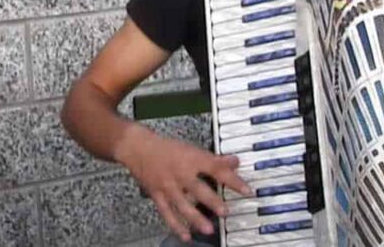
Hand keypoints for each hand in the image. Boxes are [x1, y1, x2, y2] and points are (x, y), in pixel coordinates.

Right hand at [114, 124, 249, 242]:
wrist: (136, 147)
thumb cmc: (165, 147)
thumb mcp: (191, 149)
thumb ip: (213, 159)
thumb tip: (234, 161)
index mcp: (191, 159)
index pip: (216, 168)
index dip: (232, 179)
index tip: (247, 190)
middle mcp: (180, 173)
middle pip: (198, 188)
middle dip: (211, 201)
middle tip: (224, 212)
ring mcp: (168, 186)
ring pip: (182, 204)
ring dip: (195, 217)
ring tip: (208, 228)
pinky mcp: (157, 195)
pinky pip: (167, 212)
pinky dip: (176, 225)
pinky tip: (185, 236)